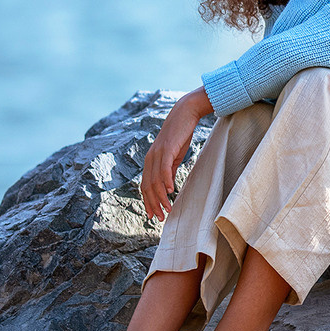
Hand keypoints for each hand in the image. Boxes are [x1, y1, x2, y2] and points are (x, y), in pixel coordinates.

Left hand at [141, 87, 208, 224]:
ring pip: (155, 181)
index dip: (147, 202)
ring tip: (166, 210)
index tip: (152, 215)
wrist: (184, 113)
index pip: (145, 186)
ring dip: (160, 198)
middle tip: (159, 218)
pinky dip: (166, 181)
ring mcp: (157, 153)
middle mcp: (150, 158)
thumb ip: (169, 169)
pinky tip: (171, 191)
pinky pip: (164, 169)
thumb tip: (168, 186)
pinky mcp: (167, 149)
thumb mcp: (173, 155)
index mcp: (150, 161)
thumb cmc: (180, 134)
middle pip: (147, 187)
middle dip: (153, 204)